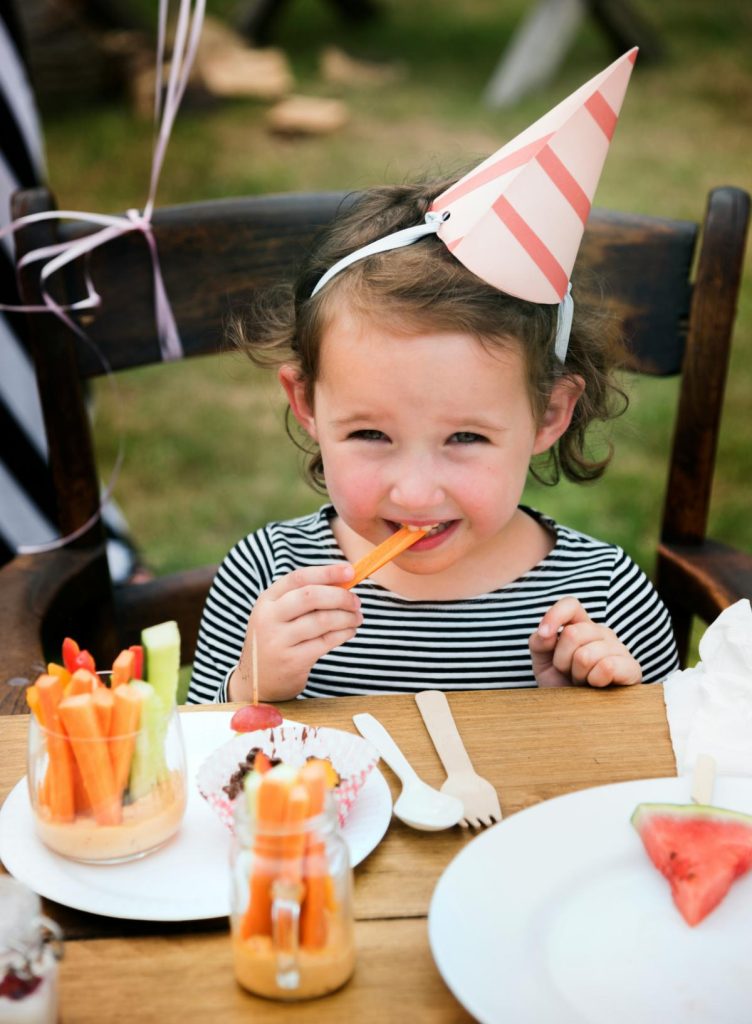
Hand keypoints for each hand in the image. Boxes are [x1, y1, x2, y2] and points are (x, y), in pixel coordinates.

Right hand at [228, 563, 362, 701]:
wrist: (257, 681)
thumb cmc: (276, 640)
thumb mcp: (278, 615)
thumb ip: (303, 598)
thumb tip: (343, 582)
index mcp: (267, 600)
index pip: (299, 577)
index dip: (327, 572)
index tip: (350, 571)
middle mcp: (269, 618)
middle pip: (311, 596)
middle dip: (340, 596)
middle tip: (356, 601)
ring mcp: (279, 640)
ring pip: (322, 620)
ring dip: (347, 617)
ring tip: (357, 618)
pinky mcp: (292, 661)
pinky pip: (326, 641)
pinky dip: (343, 634)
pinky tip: (349, 631)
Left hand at [529, 597, 641, 687]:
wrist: (579, 714)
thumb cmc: (562, 684)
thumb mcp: (543, 663)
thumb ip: (539, 642)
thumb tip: (546, 633)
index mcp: (580, 625)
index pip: (571, 604)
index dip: (554, 616)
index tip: (545, 635)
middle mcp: (601, 632)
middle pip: (573, 633)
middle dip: (562, 659)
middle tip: (568, 672)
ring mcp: (619, 648)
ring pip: (586, 654)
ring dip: (578, 674)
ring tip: (583, 681)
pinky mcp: (631, 668)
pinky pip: (607, 666)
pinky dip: (595, 680)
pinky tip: (597, 685)